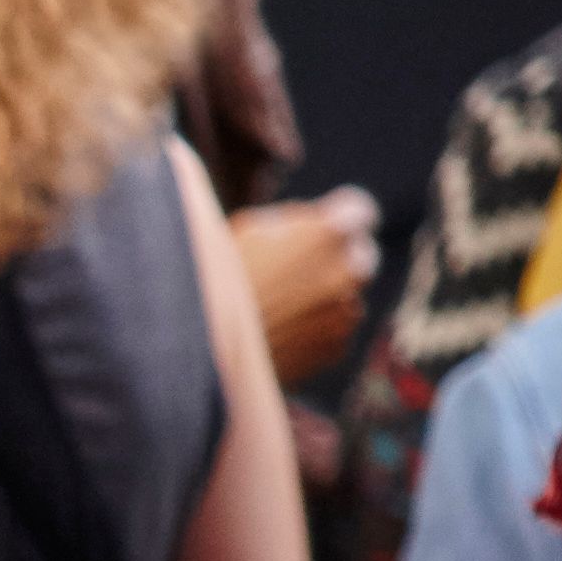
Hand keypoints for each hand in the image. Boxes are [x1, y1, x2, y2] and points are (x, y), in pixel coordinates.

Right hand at [231, 189, 381, 385]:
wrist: (201, 348)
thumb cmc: (215, 282)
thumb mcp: (250, 230)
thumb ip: (296, 223)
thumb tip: (317, 224)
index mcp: (329, 232)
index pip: (359, 212)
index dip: (338, 219)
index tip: (322, 229)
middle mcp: (350, 271)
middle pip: (360, 256)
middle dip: (335, 259)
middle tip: (294, 270)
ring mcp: (346, 313)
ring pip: (346, 296)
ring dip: (324, 298)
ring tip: (277, 309)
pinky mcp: (336, 348)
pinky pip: (333, 331)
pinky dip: (314, 330)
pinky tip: (278, 332)